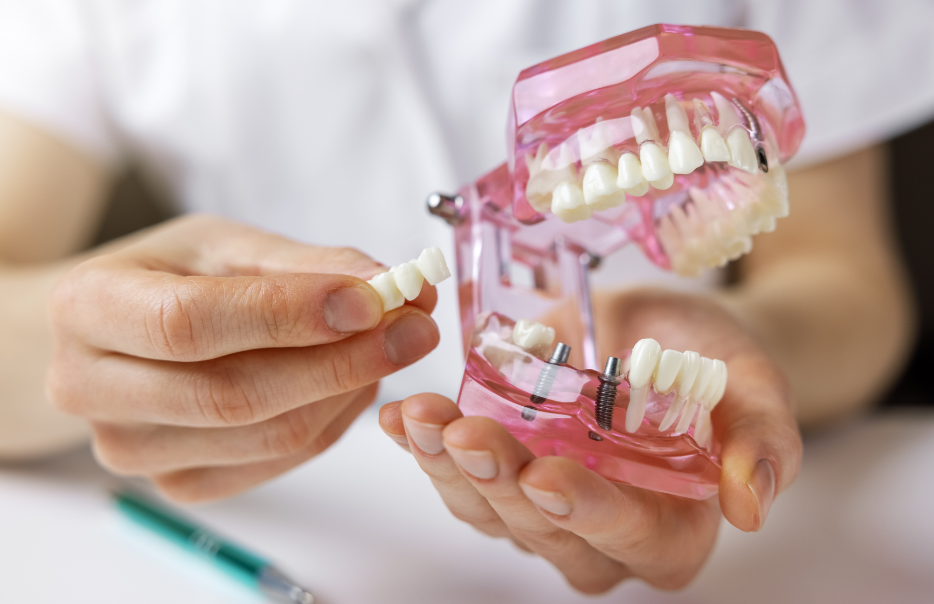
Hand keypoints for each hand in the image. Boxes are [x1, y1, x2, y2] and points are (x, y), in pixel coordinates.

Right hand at [48, 214, 439, 501]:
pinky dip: (332, 420)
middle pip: (234, 394)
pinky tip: (352, 382)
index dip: (289, 314)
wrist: (121, 332)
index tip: (374, 298)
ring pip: (267, 435)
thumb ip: (307, 265)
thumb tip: (392, 285)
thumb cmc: (171, 277)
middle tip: (417, 327)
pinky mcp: (175, 484)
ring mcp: (131, 450)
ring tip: (389, 345)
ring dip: (348, 391)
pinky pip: (276, 462)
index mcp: (88, 307)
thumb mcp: (227, 246)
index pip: (190, 322)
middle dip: (343, 361)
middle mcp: (91, 389)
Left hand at [379, 288, 801, 592]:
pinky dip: (425, 445)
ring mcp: (543, 508)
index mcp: (672, 528)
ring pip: (488, 509)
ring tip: (423, 418)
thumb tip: (752, 508)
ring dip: (448, 467)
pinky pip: (457, 473)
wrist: (664, 332)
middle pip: (544, 529)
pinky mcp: (502, 475)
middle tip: (467, 433)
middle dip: (500, 482)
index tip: (548, 476)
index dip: (588, 513)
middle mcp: (601, 534)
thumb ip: (764, 440)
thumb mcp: (753, 383)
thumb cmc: (716, 361)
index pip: (631, 537)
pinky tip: (403, 416)